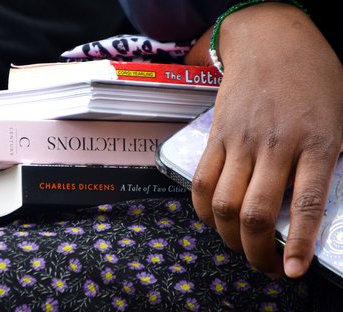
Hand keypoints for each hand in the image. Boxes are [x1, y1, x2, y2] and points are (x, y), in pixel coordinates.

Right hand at [187, 3, 342, 277]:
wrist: (270, 40)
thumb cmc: (313, 77)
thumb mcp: (341, 116)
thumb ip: (331, 161)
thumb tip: (314, 206)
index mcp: (317, 142)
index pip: (305, 204)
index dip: (297, 244)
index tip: (292, 271)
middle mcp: (275, 145)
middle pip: (254, 212)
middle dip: (256, 252)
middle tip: (267, 266)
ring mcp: (240, 141)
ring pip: (224, 204)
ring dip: (229, 237)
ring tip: (240, 247)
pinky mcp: (216, 136)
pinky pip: (201, 181)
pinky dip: (204, 210)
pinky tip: (214, 221)